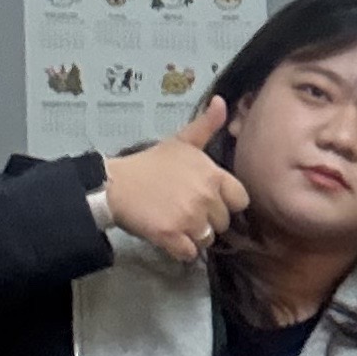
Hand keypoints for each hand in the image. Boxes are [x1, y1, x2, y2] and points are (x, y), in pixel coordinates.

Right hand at [103, 96, 247, 263]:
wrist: (115, 184)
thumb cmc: (150, 163)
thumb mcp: (181, 141)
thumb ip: (206, 125)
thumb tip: (221, 101)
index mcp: (213, 175)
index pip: (241, 200)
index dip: (226, 202)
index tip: (208, 199)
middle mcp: (206, 197)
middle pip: (223, 222)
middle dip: (208, 220)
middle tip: (185, 210)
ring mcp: (189, 217)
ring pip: (207, 239)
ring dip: (194, 236)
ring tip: (176, 222)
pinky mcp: (171, 235)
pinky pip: (189, 254)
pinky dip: (180, 251)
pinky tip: (169, 237)